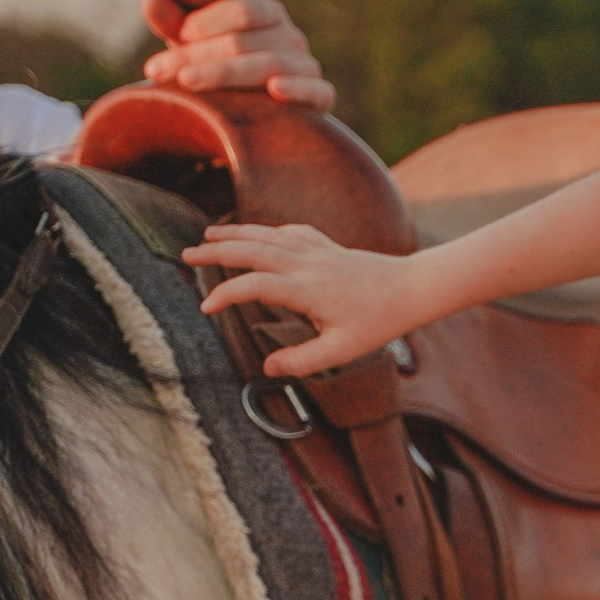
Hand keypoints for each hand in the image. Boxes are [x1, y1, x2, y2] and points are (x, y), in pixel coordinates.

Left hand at [142, 0, 336, 110]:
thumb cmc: (220, 68)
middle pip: (246, 42)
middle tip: (157, 70)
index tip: (179, 35)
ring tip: (188, 82)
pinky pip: (315, 91)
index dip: (210, 21)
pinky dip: (297, 89)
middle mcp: (292, 37)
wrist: (258, 114)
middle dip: (197, 55)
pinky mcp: (321, 98)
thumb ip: (173, 22)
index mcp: (268, 14)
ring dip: (225, 73)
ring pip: (270, 66)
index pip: (245, 9)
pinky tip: (274, 90)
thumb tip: (151, 2)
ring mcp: (307, 67)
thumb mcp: (194, 45)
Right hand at [185, 224, 420, 375]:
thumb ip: (302, 361)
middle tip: (187, 255)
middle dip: (216, 251)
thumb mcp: (341, 351)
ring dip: (236, 233)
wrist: (413, 289)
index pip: (254, 285)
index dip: (225, 294)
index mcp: (307, 290)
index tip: (207, 308)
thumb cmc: (379, 322)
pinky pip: (292, 232)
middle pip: (252, 249)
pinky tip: (260, 235)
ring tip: (207, 235)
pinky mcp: (328, 246)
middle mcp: (307, 265)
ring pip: (268, 235)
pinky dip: (270, 231)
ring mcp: (318, 251)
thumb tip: (267, 368)